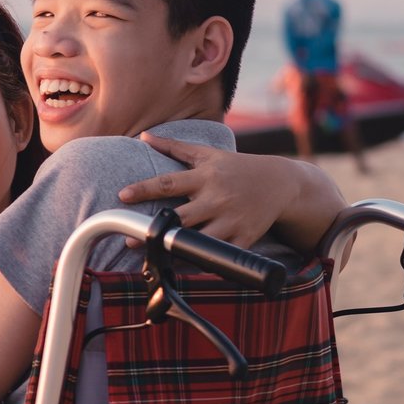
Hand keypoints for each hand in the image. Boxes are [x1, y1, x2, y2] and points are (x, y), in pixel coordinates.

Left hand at [119, 133, 292, 249]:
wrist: (281, 183)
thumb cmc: (237, 168)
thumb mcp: (209, 154)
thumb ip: (175, 148)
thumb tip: (144, 136)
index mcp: (205, 177)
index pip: (169, 183)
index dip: (144, 189)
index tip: (123, 195)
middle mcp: (217, 199)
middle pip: (181, 217)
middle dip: (155, 229)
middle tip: (129, 238)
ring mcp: (231, 221)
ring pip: (199, 242)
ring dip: (176, 251)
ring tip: (153, 257)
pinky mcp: (244, 239)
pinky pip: (219, 257)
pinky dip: (201, 264)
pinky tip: (182, 268)